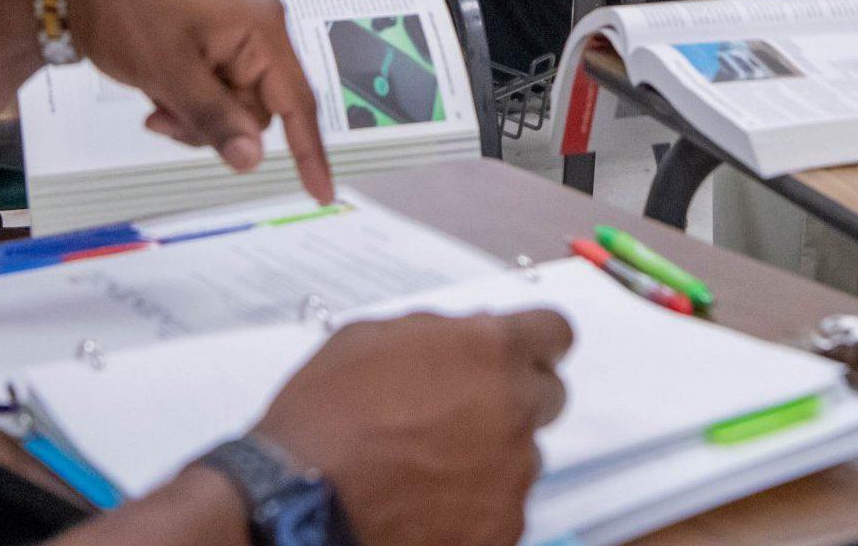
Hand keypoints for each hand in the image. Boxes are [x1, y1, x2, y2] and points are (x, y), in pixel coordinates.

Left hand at [64, 0, 332, 200]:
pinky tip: (155, 85)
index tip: (322, 193)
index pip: (296, 101)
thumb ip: (215, 119)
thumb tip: (253, 160)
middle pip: (256, 109)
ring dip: (194, 113)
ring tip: (155, 96)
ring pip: (231, 103)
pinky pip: (213, 85)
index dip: (310, 152)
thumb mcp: (168, 72)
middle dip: (214, 124)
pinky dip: (186, 97)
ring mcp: (232, 30)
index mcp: (260, 27)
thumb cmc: (123, 7)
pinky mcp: (209, 36)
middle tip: (163, 116)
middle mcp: (255, 26)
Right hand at [254, 310, 573, 545]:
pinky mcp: (502, 526)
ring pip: (525, 455)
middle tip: (469, 412)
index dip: (537, 343)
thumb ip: (435, 332)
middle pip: (549, 395)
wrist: (302, 498)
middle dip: (516, 397)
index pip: (554, 333)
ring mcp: (513, 472)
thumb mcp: (369, 339)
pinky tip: (431, 499)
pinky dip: (477, 503)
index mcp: (488, 350)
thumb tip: (461, 336)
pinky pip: (505, 506)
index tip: (524, 355)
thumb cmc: (326, 418)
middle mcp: (513, 407)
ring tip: (434, 464)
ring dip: (494, 454)